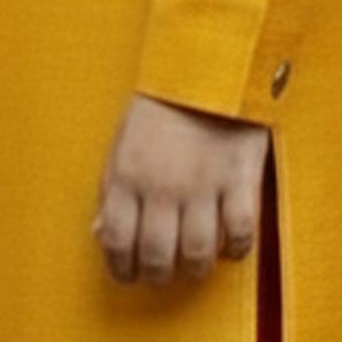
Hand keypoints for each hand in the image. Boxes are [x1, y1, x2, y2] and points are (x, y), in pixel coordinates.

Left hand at [93, 91, 268, 285]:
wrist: (208, 65)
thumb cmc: (161, 106)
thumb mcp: (122, 144)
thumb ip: (111, 191)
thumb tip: (101, 235)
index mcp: (126, 176)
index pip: (116, 241)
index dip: (120, 268)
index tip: (128, 275)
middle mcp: (161, 187)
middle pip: (157, 256)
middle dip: (157, 275)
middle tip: (162, 275)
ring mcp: (202, 184)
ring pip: (198, 252)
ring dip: (195, 268)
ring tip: (195, 265)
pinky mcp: (239, 178)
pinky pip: (240, 231)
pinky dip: (236, 248)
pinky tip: (230, 246)